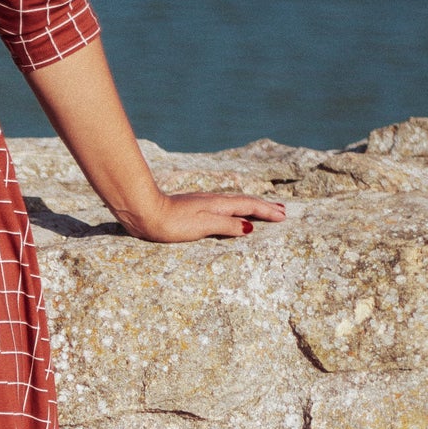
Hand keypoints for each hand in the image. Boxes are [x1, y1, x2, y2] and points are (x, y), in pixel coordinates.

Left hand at [119, 191, 286, 243]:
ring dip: (251, 207)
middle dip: (264, 207)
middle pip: (244, 202)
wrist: (144, 212)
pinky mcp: (193, 208)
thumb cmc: (172, 222)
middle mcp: (213, 201)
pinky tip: (230, 212)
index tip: (283, 216)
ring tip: (262, 211)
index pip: (249, 207)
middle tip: (282, 211)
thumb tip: (249, 227)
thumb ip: (227, 225)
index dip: (267, 212)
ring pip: (234, 203)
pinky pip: (223, 207)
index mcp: (218, 205)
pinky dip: (235, 209)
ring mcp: (202, 203)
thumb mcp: (203, 225)